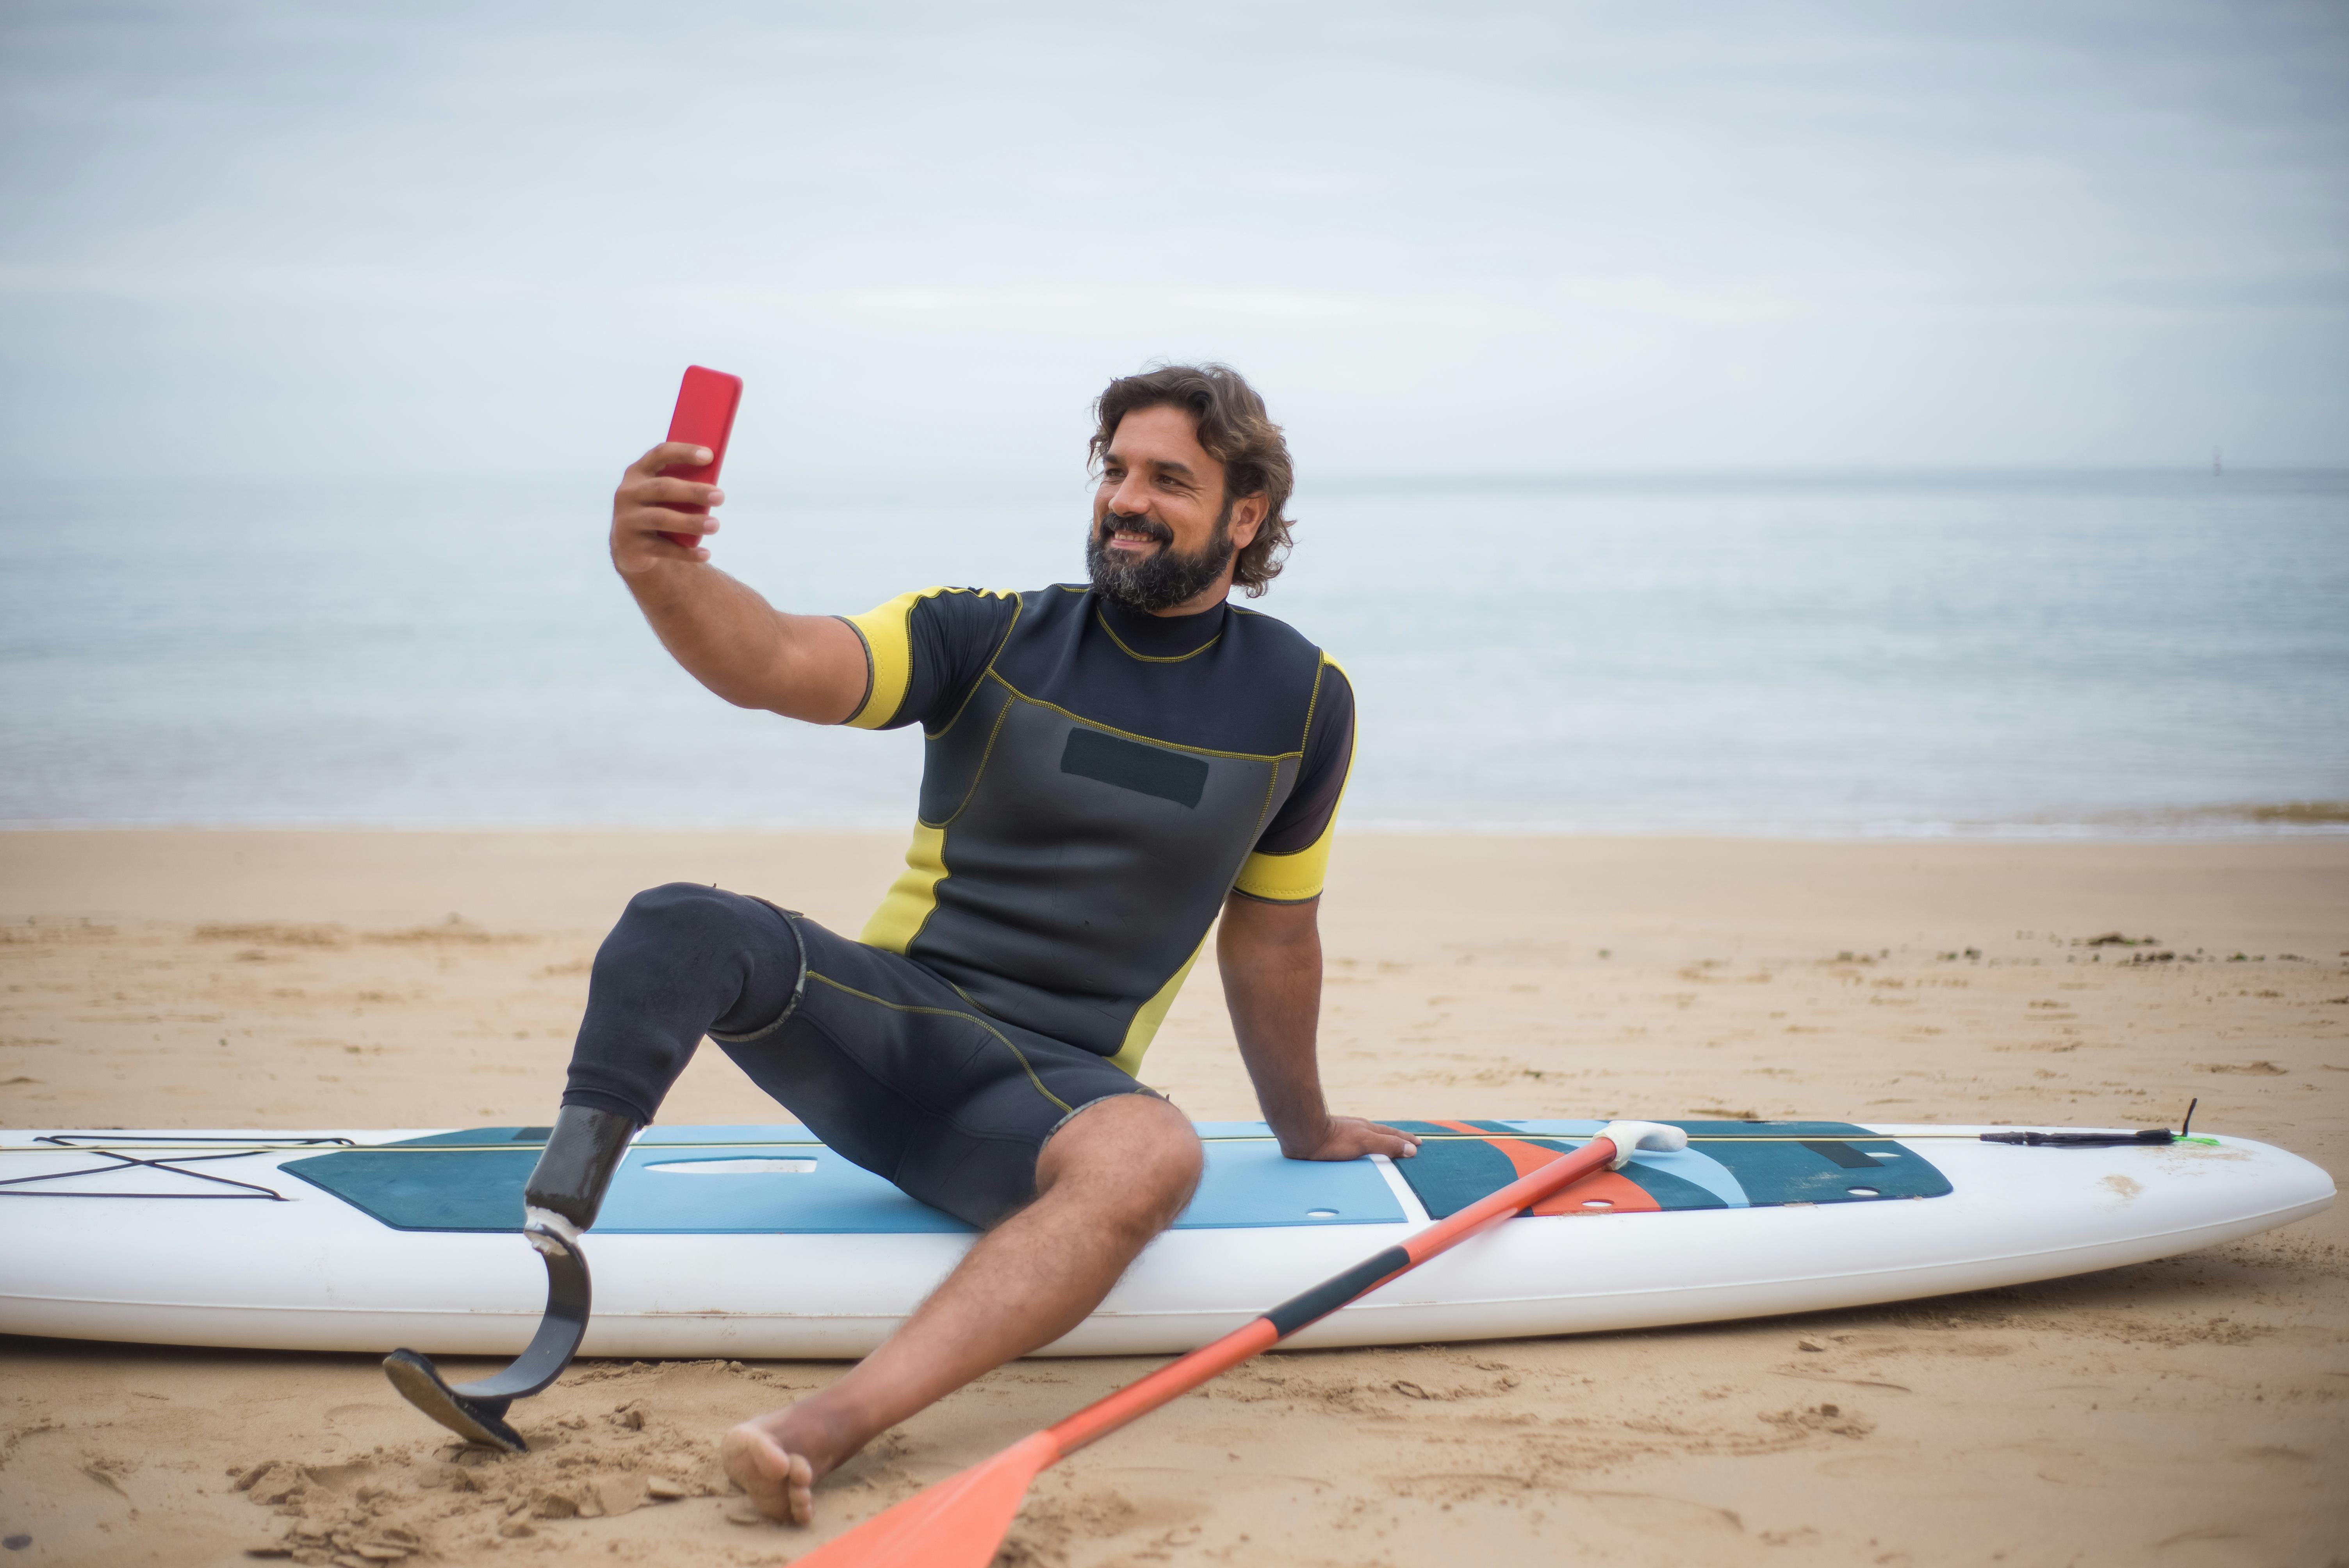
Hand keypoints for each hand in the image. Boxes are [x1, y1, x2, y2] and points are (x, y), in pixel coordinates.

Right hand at [611, 442, 723, 574]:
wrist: (631, 548)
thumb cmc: (659, 511)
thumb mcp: (666, 496)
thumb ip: (683, 485)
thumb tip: (715, 488)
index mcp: (638, 472)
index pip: (660, 454)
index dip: (684, 452)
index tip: (709, 455)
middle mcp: (628, 493)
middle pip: (663, 488)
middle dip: (693, 491)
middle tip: (720, 496)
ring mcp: (627, 519)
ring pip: (661, 518)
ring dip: (691, 522)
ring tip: (715, 525)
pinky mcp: (631, 545)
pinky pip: (662, 548)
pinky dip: (685, 552)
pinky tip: (705, 554)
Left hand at [1281, 1116, 1419, 1161]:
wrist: (1303, 1133)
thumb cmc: (1333, 1139)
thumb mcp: (1364, 1143)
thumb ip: (1387, 1146)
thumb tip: (1412, 1150)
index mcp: (1368, 1129)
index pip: (1393, 1135)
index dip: (1406, 1140)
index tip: (1418, 1144)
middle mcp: (1359, 1128)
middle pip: (1382, 1133)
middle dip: (1397, 1138)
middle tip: (1409, 1142)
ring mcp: (1346, 1131)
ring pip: (1369, 1135)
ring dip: (1381, 1140)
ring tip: (1388, 1143)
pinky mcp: (1333, 1137)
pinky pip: (1356, 1140)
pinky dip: (1365, 1143)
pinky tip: (1358, 1147)